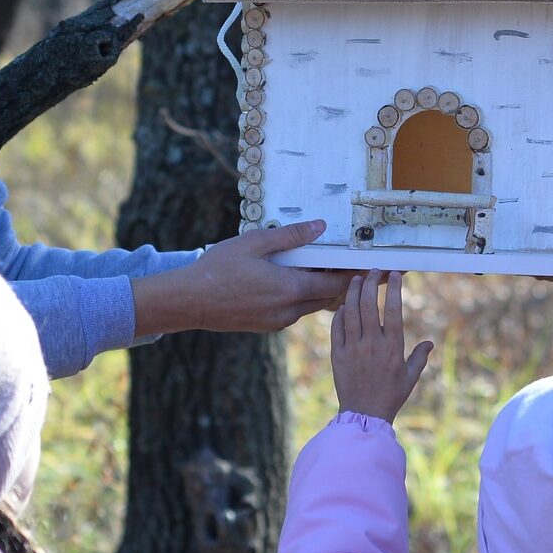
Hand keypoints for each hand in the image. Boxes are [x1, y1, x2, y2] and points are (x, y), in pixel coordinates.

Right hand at [131, 219, 350, 336]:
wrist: (189, 302)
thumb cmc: (218, 269)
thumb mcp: (254, 243)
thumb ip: (291, 235)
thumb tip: (320, 226)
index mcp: (290, 288)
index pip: (336, 284)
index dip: (352, 274)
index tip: (363, 263)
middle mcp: (289, 310)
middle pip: (328, 297)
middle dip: (339, 280)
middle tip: (343, 260)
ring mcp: (278, 321)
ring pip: (311, 305)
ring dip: (317, 288)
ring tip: (314, 265)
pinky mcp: (267, 326)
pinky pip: (294, 311)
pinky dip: (300, 296)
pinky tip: (288, 279)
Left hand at [330, 271, 433, 420]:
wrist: (364, 414)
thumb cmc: (390, 396)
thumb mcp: (410, 377)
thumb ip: (419, 357)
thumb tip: (430, 343)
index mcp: (392, 346)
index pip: (392, 309)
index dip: (393, 289)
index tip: (394, 275)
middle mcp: (372, 343)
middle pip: (368, 304)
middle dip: (371, 283)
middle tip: (373, 271)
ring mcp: (353, 348)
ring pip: (350, 311)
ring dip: (353, 292)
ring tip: (356, 279)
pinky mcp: (338, 354)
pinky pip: (337, 327)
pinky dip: (340, 313)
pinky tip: (343, 304)